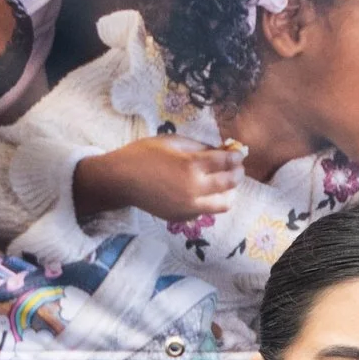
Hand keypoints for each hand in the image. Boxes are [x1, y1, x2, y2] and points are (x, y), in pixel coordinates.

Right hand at [76, 136, 245, 222]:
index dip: (236, 156)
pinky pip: (205, 211)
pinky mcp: (182, 217)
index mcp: (191, 166)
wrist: (119, 180)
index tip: (239, 153)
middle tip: (237, 167)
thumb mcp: (172, 142)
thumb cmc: (143, 155)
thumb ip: (199, 146)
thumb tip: (220, 150)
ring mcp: (189, 207)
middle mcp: (194, 189)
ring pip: (224, 204)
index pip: (226, 162)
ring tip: (225, 183)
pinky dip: (209, 202)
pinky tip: (203, 192)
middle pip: (230, 183)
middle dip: (237, 173)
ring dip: (229, 192)